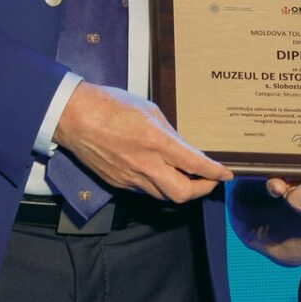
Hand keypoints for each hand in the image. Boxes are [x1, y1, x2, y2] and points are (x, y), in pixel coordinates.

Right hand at [52, 82, 232, 202]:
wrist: (74, 117)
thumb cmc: (110, 105)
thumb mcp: (149, 110)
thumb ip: (169, 133)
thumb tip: (183, 148)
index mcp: (156, 141)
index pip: (194, 164)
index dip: (214, 172)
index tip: (226, 174)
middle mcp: (145, 164)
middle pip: (182, 193)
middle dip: (201, 190)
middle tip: (209, 181)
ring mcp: (130, 177)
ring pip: (164, 196)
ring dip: (180, 190)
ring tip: (188, 178)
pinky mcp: (118, 183)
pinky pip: (145, 191)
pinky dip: (159, 186)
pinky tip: (162, 174)